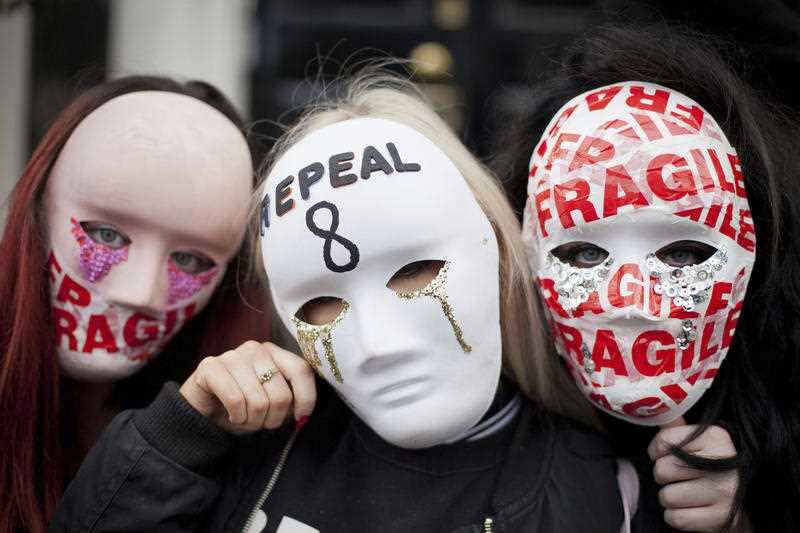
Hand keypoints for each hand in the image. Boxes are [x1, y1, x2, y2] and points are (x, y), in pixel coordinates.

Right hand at [179, 341, 315, 433]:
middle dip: (272, 419)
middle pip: (280, 394)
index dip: (306, 397)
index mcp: (274, 353)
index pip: (301, 370)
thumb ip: (289, 399)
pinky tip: (231, 415)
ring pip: (258, 401)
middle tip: (260, 422)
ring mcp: (232, 355)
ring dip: (252, 421)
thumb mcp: (270, 402)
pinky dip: (236, 416)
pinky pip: (235, 400)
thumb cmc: (240, 405)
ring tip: (244, 418)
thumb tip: (303, 413)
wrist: (201, 410)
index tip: (301, 418)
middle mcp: (255, 349)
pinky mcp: (210, 366)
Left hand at [648, 417, 741, 531]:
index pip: (664, 440)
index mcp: (716, 437)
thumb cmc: (711, 469)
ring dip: (670, 498)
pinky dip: (676, 516)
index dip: (656, 451)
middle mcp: (724, 463)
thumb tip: (656, 407)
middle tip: (681, 478)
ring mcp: (725, 491)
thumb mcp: (699, 443)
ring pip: (666, 496)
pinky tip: (692, 509)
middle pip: (662, 469)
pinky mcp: (722, 517)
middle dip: (664, 477)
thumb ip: (676, 428)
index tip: (664, 456)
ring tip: (688, 494)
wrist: (743, 504)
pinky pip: (676, 517)